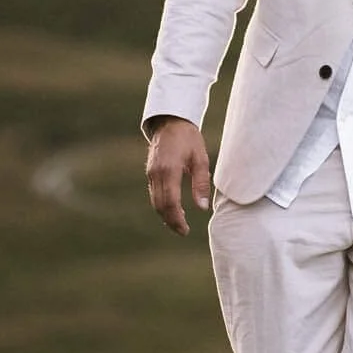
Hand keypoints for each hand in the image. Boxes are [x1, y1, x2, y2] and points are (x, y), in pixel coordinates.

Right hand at [146, 118, 211, 235]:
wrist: (170, 121)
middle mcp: (157, 174)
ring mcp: (151, 173)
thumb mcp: (200, 158)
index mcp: (170, 170)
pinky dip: (161, 205)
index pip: (171, 202)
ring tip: (179, 224)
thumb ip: (201, 183)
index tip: (186, 230)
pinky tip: (173, 210)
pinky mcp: (150, 173)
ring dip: (165, 215)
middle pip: (160, 205)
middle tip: (183, 231)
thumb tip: (202, 207)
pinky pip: (154, 194)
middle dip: (170, 221)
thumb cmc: (189, 138)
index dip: (177, 219)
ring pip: (155, 201)